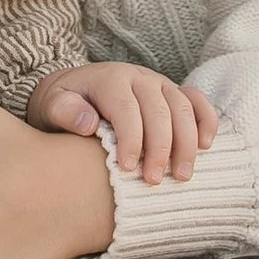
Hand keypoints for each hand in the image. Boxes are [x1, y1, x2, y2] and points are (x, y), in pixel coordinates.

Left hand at [29, 61, 217, 184]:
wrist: (74, 89)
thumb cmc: (64, 103)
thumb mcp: (52, 105)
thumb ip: (65, 112)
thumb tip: (88, 124)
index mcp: (111, 79)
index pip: (127, 109)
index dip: (130, 140)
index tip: (126, 169)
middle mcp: (139, 77)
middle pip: (160, 111)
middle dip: (160, 148)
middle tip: (154, 181)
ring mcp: (160, 83)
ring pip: (182, 108)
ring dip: (186, 143)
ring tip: (182, 176)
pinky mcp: (172, 92)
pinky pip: (197, 102)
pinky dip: (206, 121)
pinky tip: (206, 145)